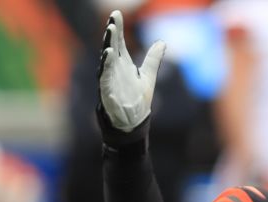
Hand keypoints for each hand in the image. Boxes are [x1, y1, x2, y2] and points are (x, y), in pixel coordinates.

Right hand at [97, 10, 165, 134]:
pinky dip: (106, 63)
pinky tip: (108, 53)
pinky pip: (105, 74)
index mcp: (123, 63)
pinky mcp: (107, 88)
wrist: (132, 121)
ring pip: (106, 57)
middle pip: (112, 44)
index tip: (117, 13)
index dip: (117, 27)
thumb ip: (153, 59)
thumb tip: (162, 42)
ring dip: (108, 43)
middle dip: (112, 30)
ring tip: (110, 30)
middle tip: (113, 17)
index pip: (119, 41)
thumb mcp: (148, 75)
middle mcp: (114, 67)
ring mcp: (109, 77)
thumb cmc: (137, 98)